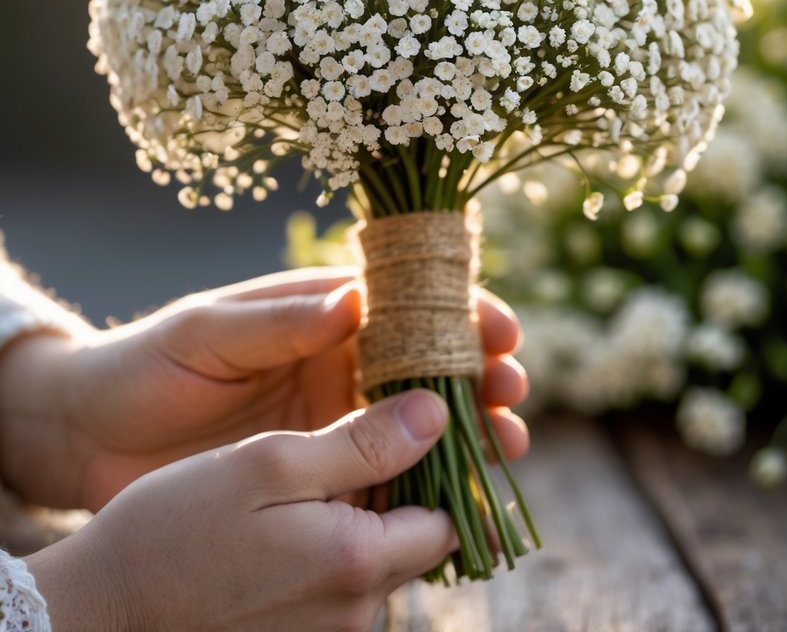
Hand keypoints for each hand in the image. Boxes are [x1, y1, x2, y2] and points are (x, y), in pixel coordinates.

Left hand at [0, 269, 527, 509]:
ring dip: (471, 434)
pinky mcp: (319, 475)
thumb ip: (279, 322)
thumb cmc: (146, 364)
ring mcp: (333, 422)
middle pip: (428, 366)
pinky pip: (384, 481)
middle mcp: (337, 365)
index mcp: (317, 315)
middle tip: (513, 395)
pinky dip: (428, 489)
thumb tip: (354, 299)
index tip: (501, 329)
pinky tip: (466, 500)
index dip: (459, 311)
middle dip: (480, 375)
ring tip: (509, 448)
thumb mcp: (207, 333)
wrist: (91, 434)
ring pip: (419, 426)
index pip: (404, 305)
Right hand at [28, 391, 457, 631]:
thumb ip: (361, 444)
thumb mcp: (268, 463)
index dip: (435, 463)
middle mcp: (353, 617)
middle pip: (413, 542)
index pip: (445, 516)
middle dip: (396, 489)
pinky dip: (323, 548)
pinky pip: (334, 590)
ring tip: (310, 472)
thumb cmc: (175, 526)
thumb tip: (435, 416)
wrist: (100, 609)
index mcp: (355, 565)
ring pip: (373, 564)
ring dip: (357, 518)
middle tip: (355, 432)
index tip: (407, 418)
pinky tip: (282, 518)